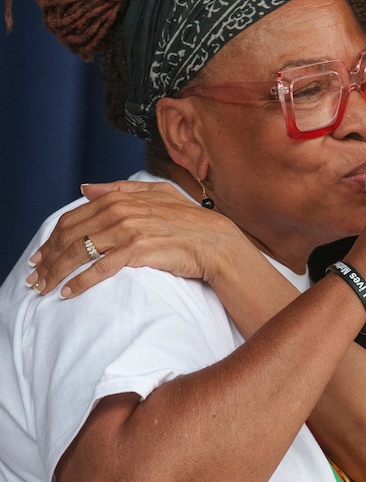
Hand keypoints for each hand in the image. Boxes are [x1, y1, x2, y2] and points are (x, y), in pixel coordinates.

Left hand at [25, 181, 243, 296]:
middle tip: (34, 277)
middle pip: (71, 235)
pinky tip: (68, 293)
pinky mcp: (138, 251)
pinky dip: (81, 282)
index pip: (73, 218)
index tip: (40, 257)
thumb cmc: (189, 221)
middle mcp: (121, 211)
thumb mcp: (156, 194)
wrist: (215, 242)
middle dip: (47, 258)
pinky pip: (101, 268)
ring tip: (44, 288)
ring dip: (57, 271)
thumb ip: (119, 188)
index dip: (51, 239)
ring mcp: (129, 230)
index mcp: (121, 197)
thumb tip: (86, 188)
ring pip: (80, 251)